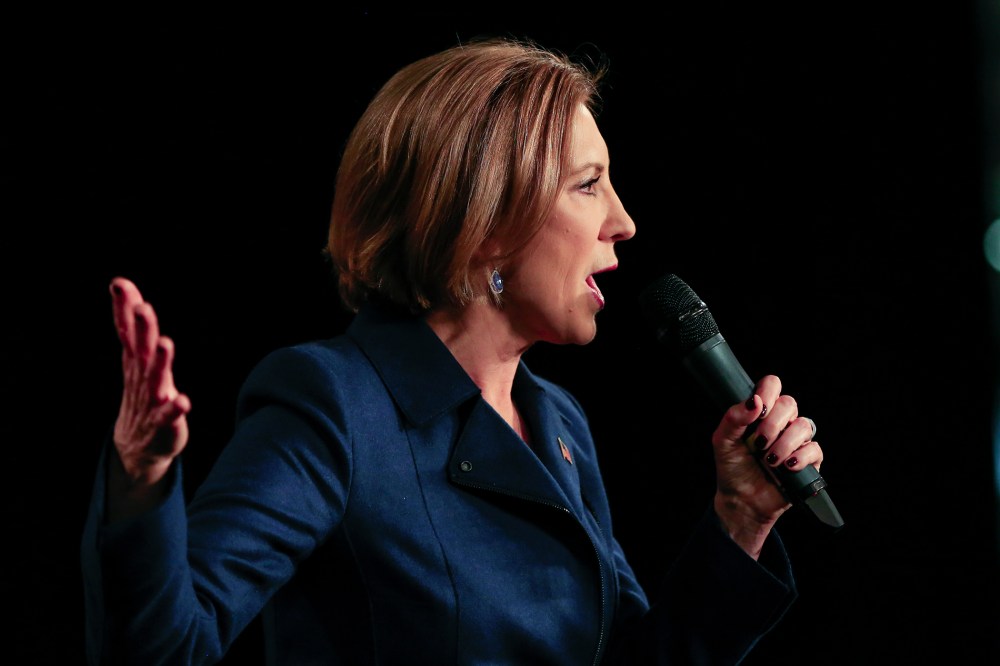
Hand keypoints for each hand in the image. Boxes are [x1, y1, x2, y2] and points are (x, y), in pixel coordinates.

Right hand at [107, 277, 190, 518]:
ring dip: (161, 362)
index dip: (124, 307)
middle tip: (144, 308)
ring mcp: (151, 401)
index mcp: (136, 360)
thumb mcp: (138, 360)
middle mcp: (141, 377)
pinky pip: (169, 415)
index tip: (119, 284)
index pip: (127, 330)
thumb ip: (135, 328)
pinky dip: (175, 408)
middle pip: (141, 349)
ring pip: (155, 379)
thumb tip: (130, 293)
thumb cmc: (143, 394)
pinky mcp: (164, 423)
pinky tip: (182, 401)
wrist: (138, 447)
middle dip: (143, 329)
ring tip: (165, 344)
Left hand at [710, 374, 823, 558]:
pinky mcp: (809, 460)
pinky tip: (785, 467)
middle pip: (789, 403)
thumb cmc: (732, 468)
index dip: (767, 392)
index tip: (757, 411)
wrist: (741, 500)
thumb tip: (755, 401)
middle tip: (757, 443)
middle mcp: (781, 422)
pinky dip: (799, 457)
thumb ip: (734, 418)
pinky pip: (814, 449)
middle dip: (772, 424)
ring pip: (803, 425)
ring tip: (769, 460)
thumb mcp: (723, 441)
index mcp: (761, 412)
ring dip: (784, 443)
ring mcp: (796, 440)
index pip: (772, 385)